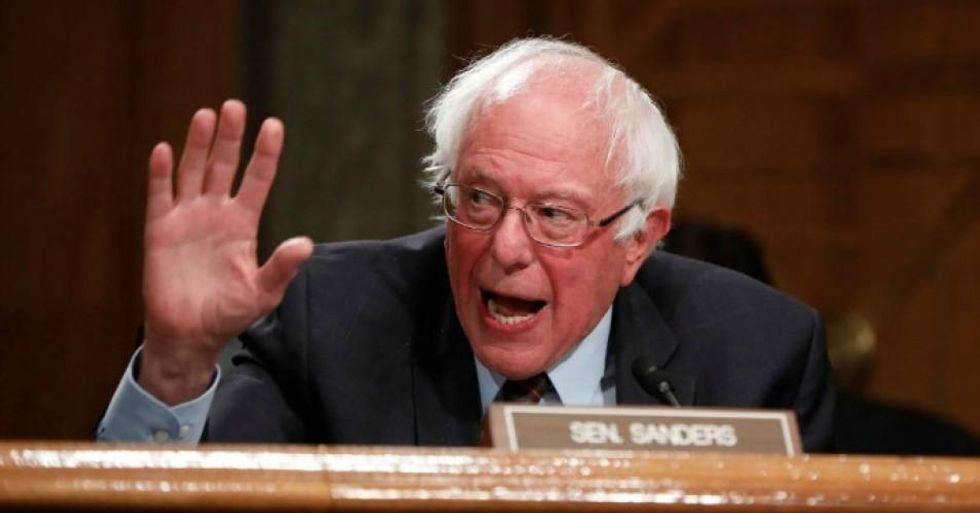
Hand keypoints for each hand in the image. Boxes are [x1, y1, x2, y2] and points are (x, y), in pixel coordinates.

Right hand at [139, 100, 312, 403]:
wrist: (189, 335)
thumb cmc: (229, 313)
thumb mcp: (263, 292)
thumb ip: (282, 267)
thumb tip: (306, 244)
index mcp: (243, 224)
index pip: (258, 180)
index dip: (265, 154)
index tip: (274, 125)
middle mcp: (216, 213)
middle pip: (224, 166)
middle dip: (230, 137)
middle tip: (235, 106)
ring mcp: (187, 218)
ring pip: (193, 172)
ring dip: (198, 145)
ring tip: (206, 115)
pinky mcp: (159, 230)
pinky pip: (160, 196)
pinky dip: (160, 174)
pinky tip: (163, 149)